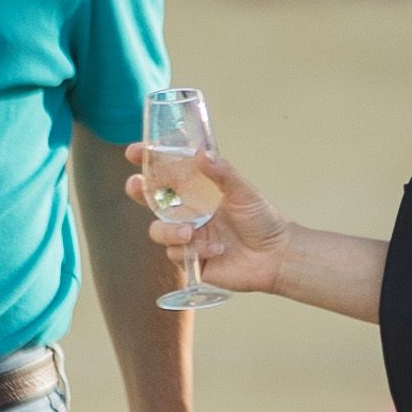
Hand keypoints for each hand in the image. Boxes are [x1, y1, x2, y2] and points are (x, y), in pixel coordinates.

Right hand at [122, 146, 292, 294]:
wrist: (277, 256)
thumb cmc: (263, 220)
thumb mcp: (244, 192)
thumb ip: (222, 174)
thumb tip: (200, 153)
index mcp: (199, 193)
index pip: (168, 174)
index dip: (148, 162)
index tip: (134, 151)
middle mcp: (189, 213)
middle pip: (153, 201)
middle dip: (138, 192)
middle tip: (134, 184)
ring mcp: (188, 237)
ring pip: (159, 230)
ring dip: (169, 231)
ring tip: (190, 233)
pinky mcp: (191, 260)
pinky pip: (177, 254)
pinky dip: (194, 251)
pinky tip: (217, 251)